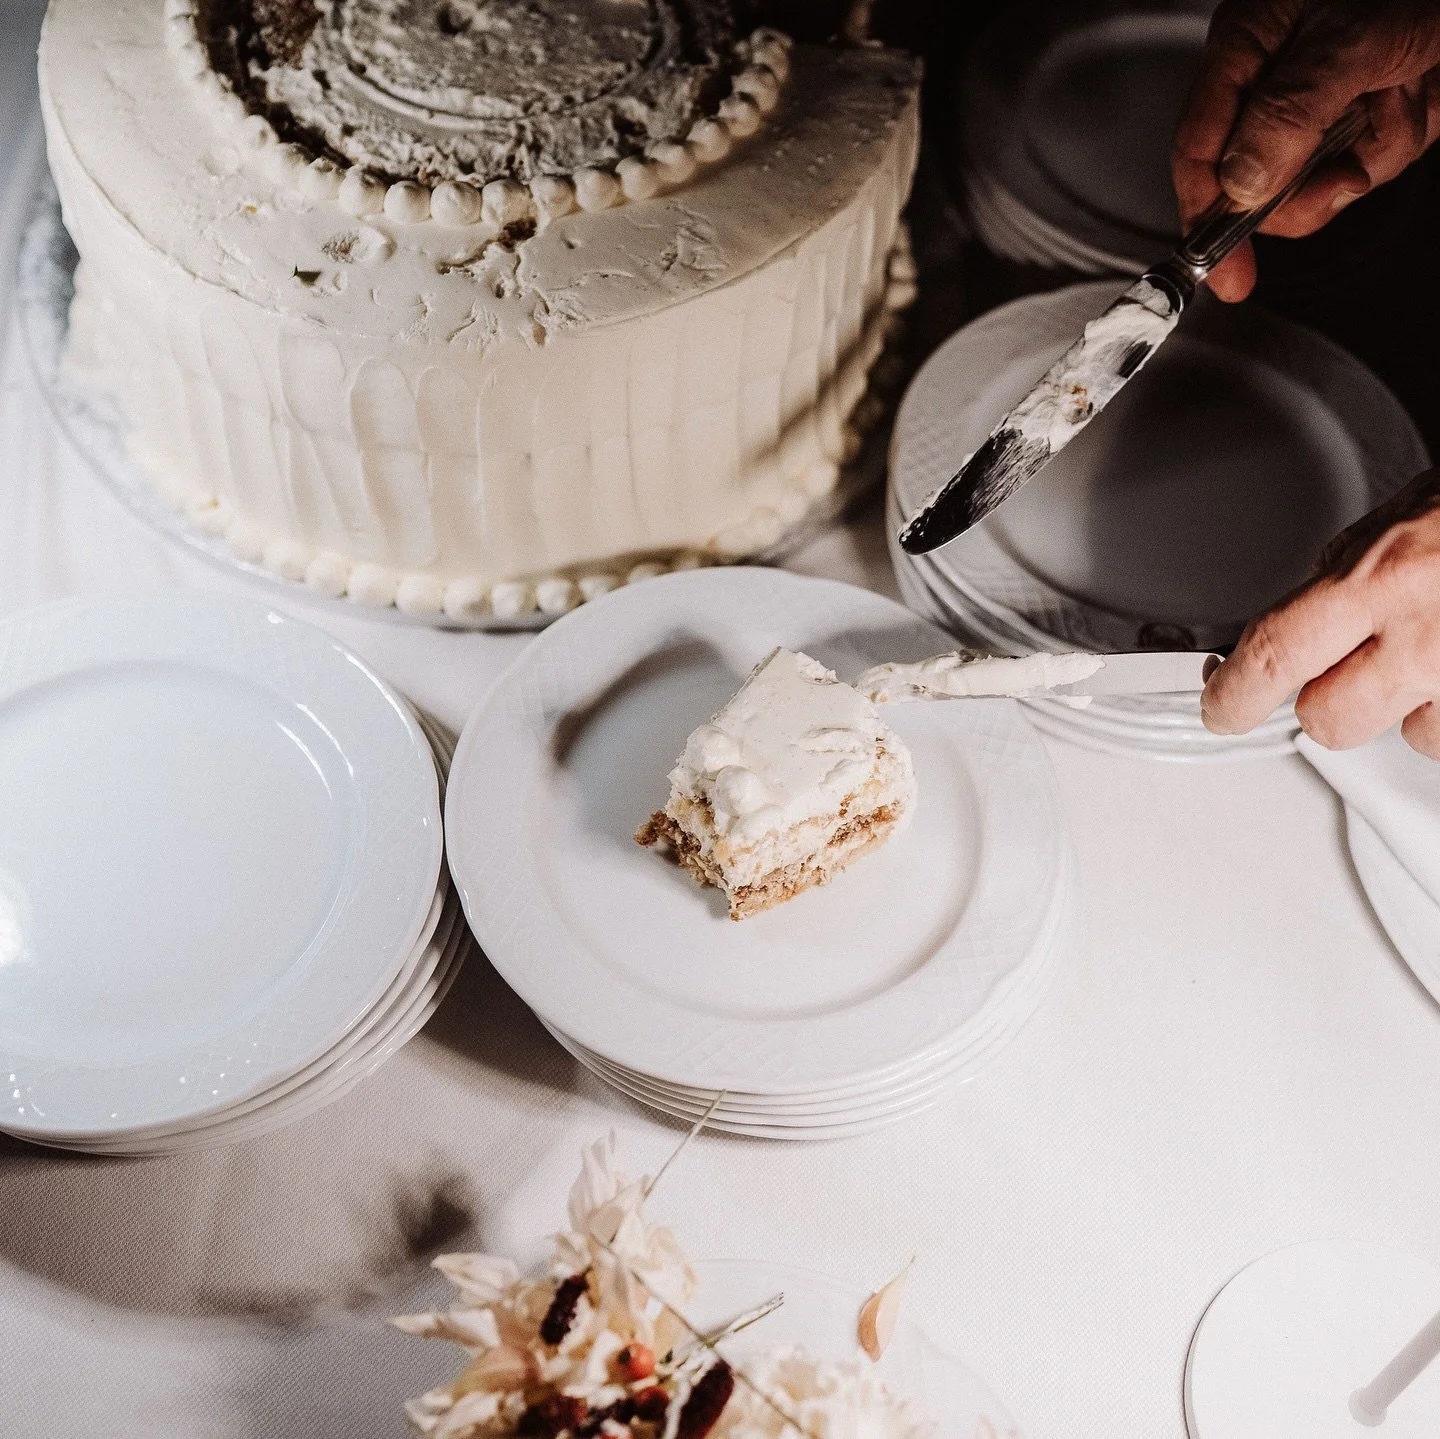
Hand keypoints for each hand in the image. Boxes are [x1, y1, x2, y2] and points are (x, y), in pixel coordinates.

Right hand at [1172, 0, 1439, 301]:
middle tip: (1350, 169)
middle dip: (1315, 187)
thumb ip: (1288, 114)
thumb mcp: (1349, 41)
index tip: (1227, 275)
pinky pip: (1374, 158)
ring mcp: (1322, 98)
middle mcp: (1276, 78)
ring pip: (1327, 177)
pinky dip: (1407, 132)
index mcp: (1246, 48)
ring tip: (1405, 87)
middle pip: (1261, 184)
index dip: (1206, 221)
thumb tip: (1241, 187)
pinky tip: (1419, 86)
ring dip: (1379, 147)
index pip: (1199, 153)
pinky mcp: (1366, 109)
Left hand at [1202, 470, 1439, 755]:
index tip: (1220, 706)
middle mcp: (1427, 635)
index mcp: (1383, 577)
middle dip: (1326, 703)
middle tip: (1344, 668)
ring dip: (1413, 703)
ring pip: (1409, 734)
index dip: (1235, 695)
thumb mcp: (1408, 514)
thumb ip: (1349, 568)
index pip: (1276, 654)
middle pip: (1330, 721)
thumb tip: (1295, 619)